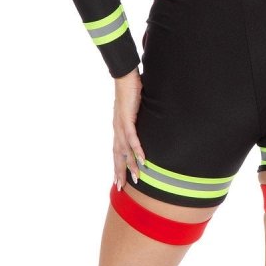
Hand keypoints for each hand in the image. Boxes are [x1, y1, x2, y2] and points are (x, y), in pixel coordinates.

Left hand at [112, 67, 146, 190]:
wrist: (125, 77)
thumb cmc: (131, 91)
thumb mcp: (136, 111)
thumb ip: (139, 121)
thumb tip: (148, 127)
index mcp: (119, 129)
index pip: (117, 152)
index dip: (117, 167)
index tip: (119, 181)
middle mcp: (118, 130)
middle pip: (118, 156)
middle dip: (120, 172)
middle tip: (121, 188)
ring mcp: (121, 125)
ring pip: (125, 150)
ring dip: (131, 165)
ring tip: (137, 178)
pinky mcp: (127, 119)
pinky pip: (132, 138)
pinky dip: (136, 149)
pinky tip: (141, 159)